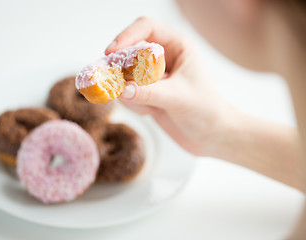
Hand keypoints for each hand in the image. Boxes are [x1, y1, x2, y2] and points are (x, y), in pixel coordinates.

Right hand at [105, 16, 236, 155]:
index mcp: (178, 47)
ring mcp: (154, 77)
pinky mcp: (148, 93)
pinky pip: (127, 93)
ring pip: (125, 76)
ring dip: (129, 93)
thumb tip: (121, 90)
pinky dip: (133, 104)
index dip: (126, 36)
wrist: (212, 136)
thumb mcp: (178, 98)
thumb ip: (149, 93)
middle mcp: (164, 58)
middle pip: (130, 52)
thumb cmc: (207, 112)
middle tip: (113, 83)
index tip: (111, 52)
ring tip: (149, 107)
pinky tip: (151, 113)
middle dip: (121, 69)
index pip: (146, 28)